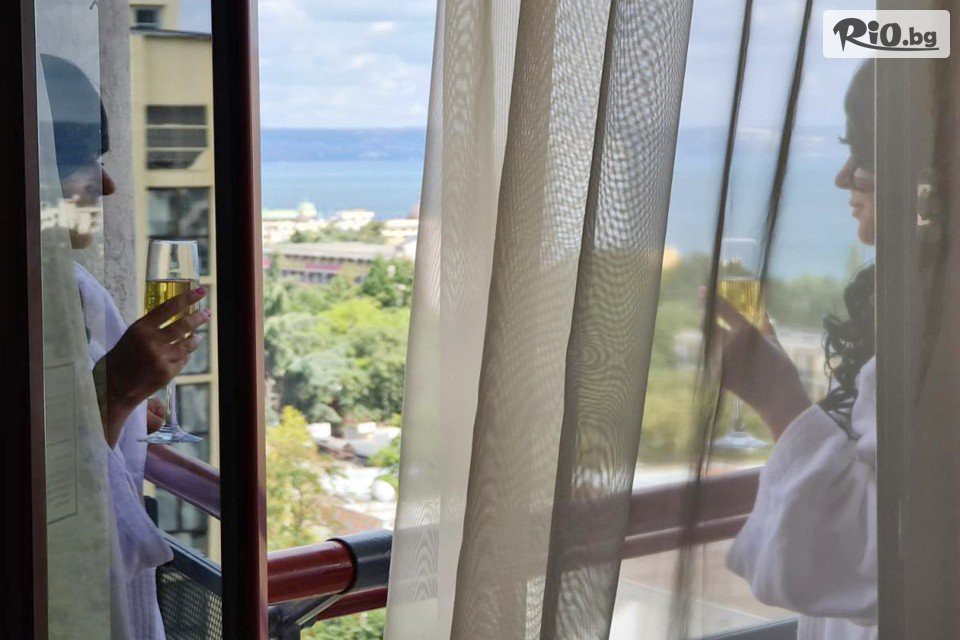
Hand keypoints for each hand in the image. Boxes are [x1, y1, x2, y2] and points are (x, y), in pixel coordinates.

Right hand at [95, 287, 210, 445]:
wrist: (113, 387)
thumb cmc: (121, 358)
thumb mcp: (132, 336)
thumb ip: (153, 327)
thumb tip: (178, 317)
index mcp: (141, 328)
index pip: (169, 307)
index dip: (187, 298)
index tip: (201, 291)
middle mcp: (152, 341)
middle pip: (184, 325)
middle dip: (199, 318)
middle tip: (208, 314)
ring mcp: (162, 358)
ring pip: (188, 344)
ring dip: (195, 339)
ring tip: (197, 337)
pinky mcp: (168, 373)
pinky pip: (183, 360)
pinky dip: (184, 356)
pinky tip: (182, 355)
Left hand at [715, 297, 810, 439]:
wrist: (779, 400)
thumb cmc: (782, 371)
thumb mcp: (776, 345)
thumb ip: (767, 327)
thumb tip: (764, 313)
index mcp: (747, 331)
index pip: (723, 310)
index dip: (711, 300)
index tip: (702, 290)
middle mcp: (731, 343)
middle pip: (709, 328)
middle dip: (708, 325)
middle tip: (710, 324)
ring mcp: (722, 360)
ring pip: (709, 346)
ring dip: (712, 345)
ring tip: (724, 349)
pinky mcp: (718, 376)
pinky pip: (710, 363)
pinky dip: (714, 362)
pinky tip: (724, 365)